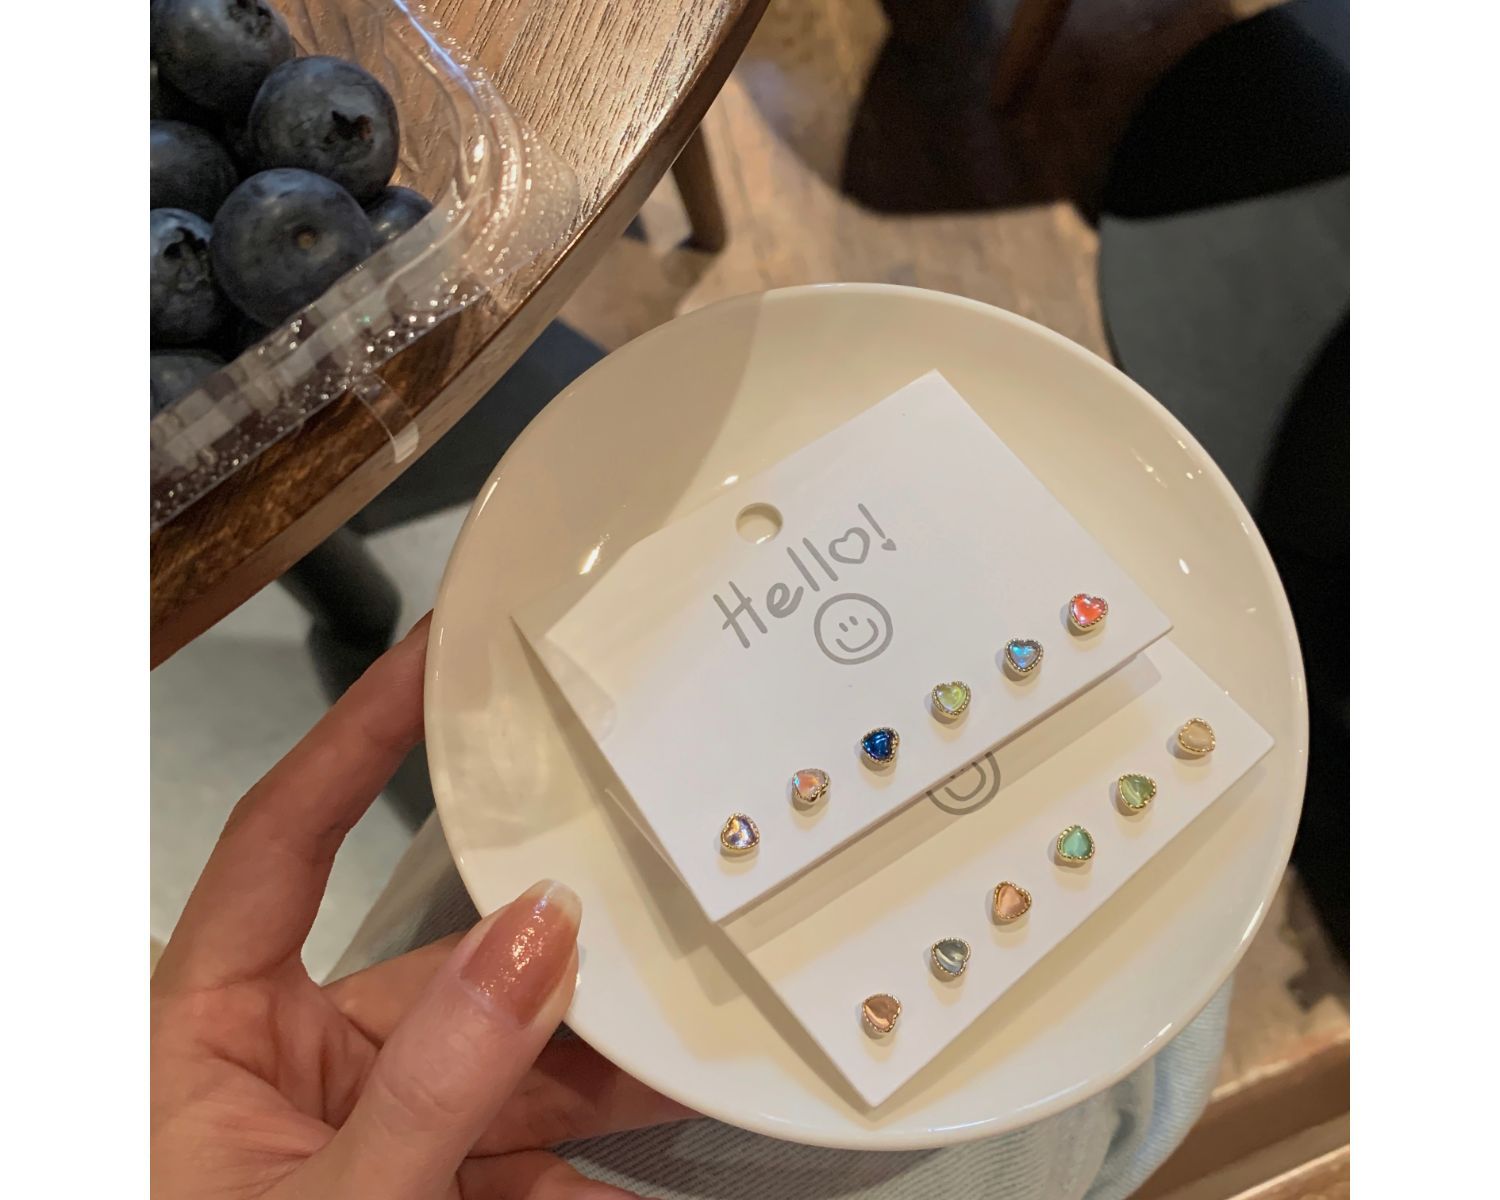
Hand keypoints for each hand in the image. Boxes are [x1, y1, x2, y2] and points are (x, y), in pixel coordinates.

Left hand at [151, 617, 687, 1197]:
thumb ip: (433, 1082)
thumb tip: (539, 939)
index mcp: (201, 1033)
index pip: (278, 841)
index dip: (354, 738)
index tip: (440, 658)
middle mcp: (282, 1066)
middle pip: (443, 970)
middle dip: (557, 957)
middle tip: (658, 897)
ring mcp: (362, 1133)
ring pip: (505, 1067)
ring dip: (601, 1067)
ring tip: (700, 1034)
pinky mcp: (423, 1192)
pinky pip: (524, 1157)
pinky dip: (593, 1167)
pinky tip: (667, 1158)